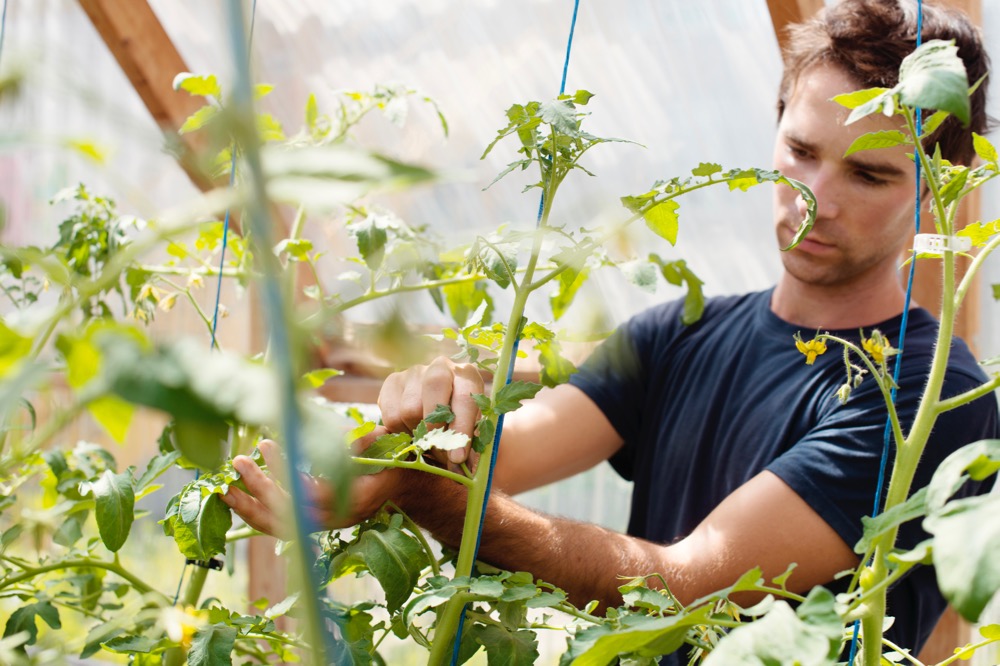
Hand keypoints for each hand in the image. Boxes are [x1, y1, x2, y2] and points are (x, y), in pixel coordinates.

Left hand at [221, 439, 395, 537]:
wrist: (398, 488)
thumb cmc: (390, 460)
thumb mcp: (384, 445)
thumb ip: (366, 441)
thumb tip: (349, 436)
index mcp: (354, 498)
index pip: (312, 491)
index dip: (286, 472)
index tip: (267, 446)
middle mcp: (336, 518)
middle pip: (290, 514)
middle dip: (259, 489)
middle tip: (239, 462)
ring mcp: (323, 526)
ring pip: (280, 527)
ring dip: (249, 509)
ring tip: (224, 490)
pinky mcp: (312, 526)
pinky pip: (279, 527)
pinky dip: (256, 514)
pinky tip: (237, 499)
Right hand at [376, 356, 484, 467]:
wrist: (436, 412)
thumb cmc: (457, 424)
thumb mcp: (469, 432)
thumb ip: (466, 447)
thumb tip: (457, 468)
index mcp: (467, 376)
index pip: (465, 398)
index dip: (461, 430)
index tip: (457, 457)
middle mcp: (441, 367)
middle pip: (433, 391)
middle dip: (435, 428)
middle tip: (437, 451)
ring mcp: (414, 372)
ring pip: (409, 408)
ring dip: (417, 435)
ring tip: (426, 442)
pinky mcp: (392, 382)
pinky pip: (390, 415)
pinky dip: (400, 432)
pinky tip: (411, 433)